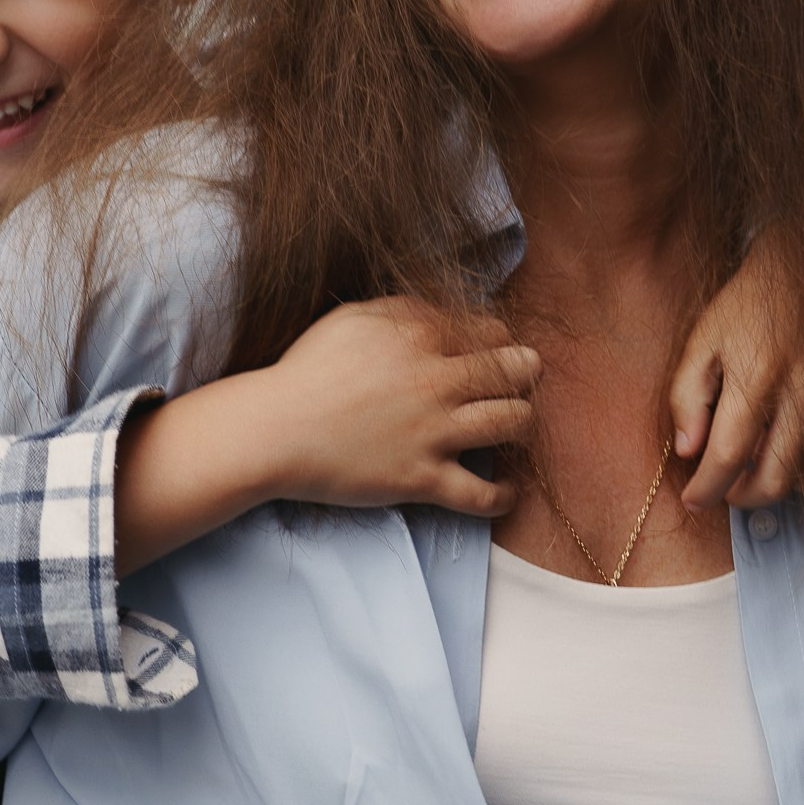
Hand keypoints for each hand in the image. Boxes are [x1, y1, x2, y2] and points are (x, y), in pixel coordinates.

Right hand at [259, 297, 538, 518]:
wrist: (276, 429)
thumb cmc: (308, 369)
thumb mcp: (354, 317)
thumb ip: (405, 310)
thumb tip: (443, 314)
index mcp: (421, 336)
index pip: (490, 330)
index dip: (501, 339)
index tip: (498, 348)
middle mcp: (437, 380)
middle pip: (512, 371)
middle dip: (527, 371)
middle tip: (525, 377)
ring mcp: (434, 431)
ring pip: (512, 422)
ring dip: (522, 421)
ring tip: (516, 425)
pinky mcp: (422, 478)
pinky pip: (481, 493)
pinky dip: (504, 494)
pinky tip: (510, 490)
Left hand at [668, 227, 803, 511]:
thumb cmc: (749, 303)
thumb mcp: (704, 338)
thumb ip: (687, 395)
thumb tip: (687, 451)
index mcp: (757, 375)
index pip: (729, 456)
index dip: (707, 488)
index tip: (693, 499)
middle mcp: (803, 394)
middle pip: (776, 481)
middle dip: (742, 498)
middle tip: (723, 486)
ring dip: (775, 482)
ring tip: (752, 461)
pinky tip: (782, 443)